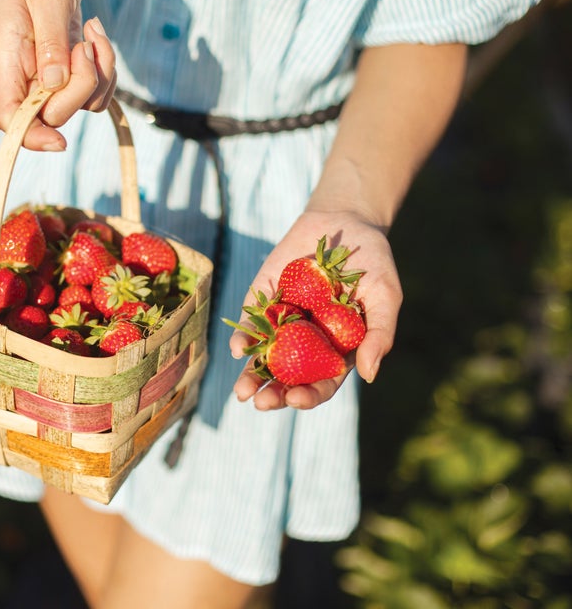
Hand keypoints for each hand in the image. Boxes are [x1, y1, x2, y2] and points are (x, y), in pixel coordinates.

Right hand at [0, 0, 116, 150]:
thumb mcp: (43, 1)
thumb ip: (49, 41)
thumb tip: (55, 83)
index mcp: (6, 66)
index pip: (9, 118)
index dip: (29, 136)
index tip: (59, 141)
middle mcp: (27, 83)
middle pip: (55, 115)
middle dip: (82, 84)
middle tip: (84, 46)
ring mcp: (50, 85)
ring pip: (84, 105)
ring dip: (101, 72)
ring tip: (92, 33)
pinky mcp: (72, 81)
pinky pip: (99, 94)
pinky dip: (107, 69)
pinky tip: (95, 37)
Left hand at [229, 210, 401, 410]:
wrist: (344, 221)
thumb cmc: (373, 263)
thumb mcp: (385, 297)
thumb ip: (379, 335)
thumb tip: (369, 376)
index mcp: (337, 350)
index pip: (322, 382)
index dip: (310, 395)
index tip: (297, 399)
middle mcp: (307, 343)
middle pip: (289, 377)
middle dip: (275, 394)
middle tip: (262, 402)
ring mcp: (283, 323)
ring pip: (264, 357)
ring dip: (251, 375)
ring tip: (242, 391)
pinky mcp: (264, 301)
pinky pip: (251, 324)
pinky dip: (244, 337)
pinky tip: (237, 348)